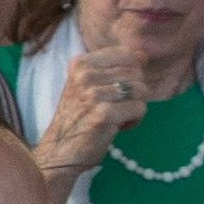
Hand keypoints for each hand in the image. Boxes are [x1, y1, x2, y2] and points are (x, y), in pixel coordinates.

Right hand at [32, 41, 150, 190]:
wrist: (60, 149)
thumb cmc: (79, 116)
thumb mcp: (86, 84)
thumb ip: (111, 67)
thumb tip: (142, 55)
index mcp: (81, 63)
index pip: (127, 54)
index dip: (134, 72)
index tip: (120, 88)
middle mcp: (85, 75)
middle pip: (136, 73)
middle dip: (135, 92)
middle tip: (117, 106)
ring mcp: (93, 94)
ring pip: (141, 90)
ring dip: (135, 107)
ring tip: (118, 116)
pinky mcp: (103, 114)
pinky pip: (139, 108)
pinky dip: (135, 120)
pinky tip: (118, 126)